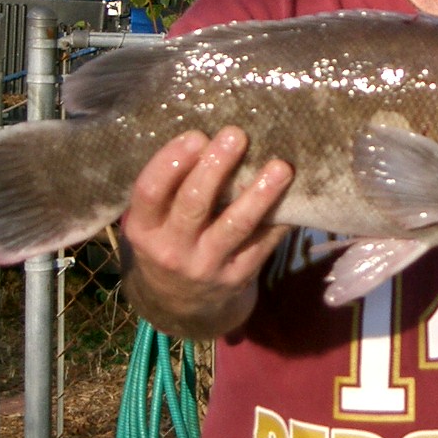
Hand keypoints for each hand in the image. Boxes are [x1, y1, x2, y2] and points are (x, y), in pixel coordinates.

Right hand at [117, 126, 293, 338]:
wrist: (179, 302)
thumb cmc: (168, 240)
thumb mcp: (153, 221)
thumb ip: (171, 187)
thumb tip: (210, 136)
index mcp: (144, 229)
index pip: (150, 192)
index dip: (172, 162)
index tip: (196, 135)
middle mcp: (171, 250)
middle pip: (194, 204)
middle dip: (216, 166)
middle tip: (237, 134)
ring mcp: (206, 266)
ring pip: (235, 226)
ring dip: (259, 194)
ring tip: (280, 167)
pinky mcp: (237, 277)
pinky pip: (262, 244)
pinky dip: (278, 219)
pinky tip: (294, 196)